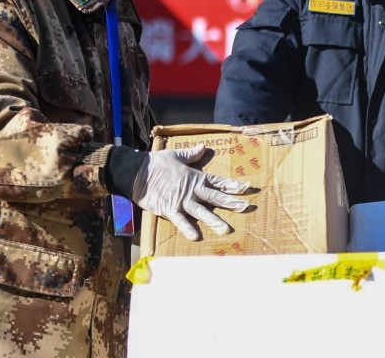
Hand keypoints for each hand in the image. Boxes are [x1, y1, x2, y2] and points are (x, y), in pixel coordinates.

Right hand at [131, 144, 249, 240]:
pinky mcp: (169, 210)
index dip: (232, 185)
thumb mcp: (176, 155)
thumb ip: (191, 154)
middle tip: (246, 207)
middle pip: (215, 197)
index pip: (217, 182)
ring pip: (201, 212)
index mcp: (195, 176)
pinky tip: (196, 237)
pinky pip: (180, 221)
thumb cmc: (157, 163)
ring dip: (214, 221)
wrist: (137, 173)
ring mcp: (181, 201)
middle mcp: (191, 190)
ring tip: (226, 230)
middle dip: (231, 202)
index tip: (246, 188)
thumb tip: (203, 147)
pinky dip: (187, 229)